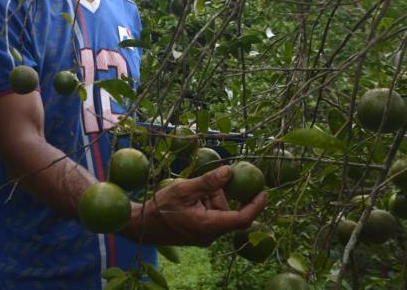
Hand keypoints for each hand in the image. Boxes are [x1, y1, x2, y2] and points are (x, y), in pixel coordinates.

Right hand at [124, 165, 267, 245]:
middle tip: (215, 178)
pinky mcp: (199, 232)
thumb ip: (208, 181)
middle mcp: (210, 234)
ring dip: (211, 197)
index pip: (242, 219)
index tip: (264, 191)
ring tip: (192, 189)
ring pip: (219, 212)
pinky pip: (211, 215)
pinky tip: (191, 196)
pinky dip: (205, 202)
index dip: (256, 206)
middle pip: (229, 211)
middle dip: (223, 194)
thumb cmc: (160, 206)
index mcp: (209, 226)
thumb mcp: (184, 189)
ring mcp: (205, 235)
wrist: (142, 226)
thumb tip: (230, 171)